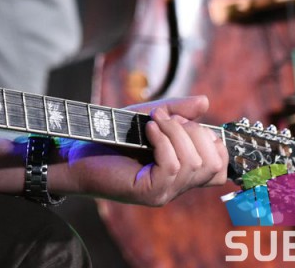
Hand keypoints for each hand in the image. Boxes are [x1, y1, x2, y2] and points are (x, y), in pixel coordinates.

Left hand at [63, 96, 228, 206]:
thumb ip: (177, 110)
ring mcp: (164, 192)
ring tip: (152, 123)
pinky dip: (163, 142)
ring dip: (175, 133)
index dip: (211, 140)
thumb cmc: (109, 136)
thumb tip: (205, 102)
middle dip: (193, 132)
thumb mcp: (147, 117)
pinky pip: (173, 166)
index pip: (220, 166)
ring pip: (194, 163)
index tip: (183, 122)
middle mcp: (177, 186)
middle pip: (213, 163)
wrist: (75, 152)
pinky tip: (148, 131)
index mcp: (181, 171)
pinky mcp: (149, 193)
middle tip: (164, 120)